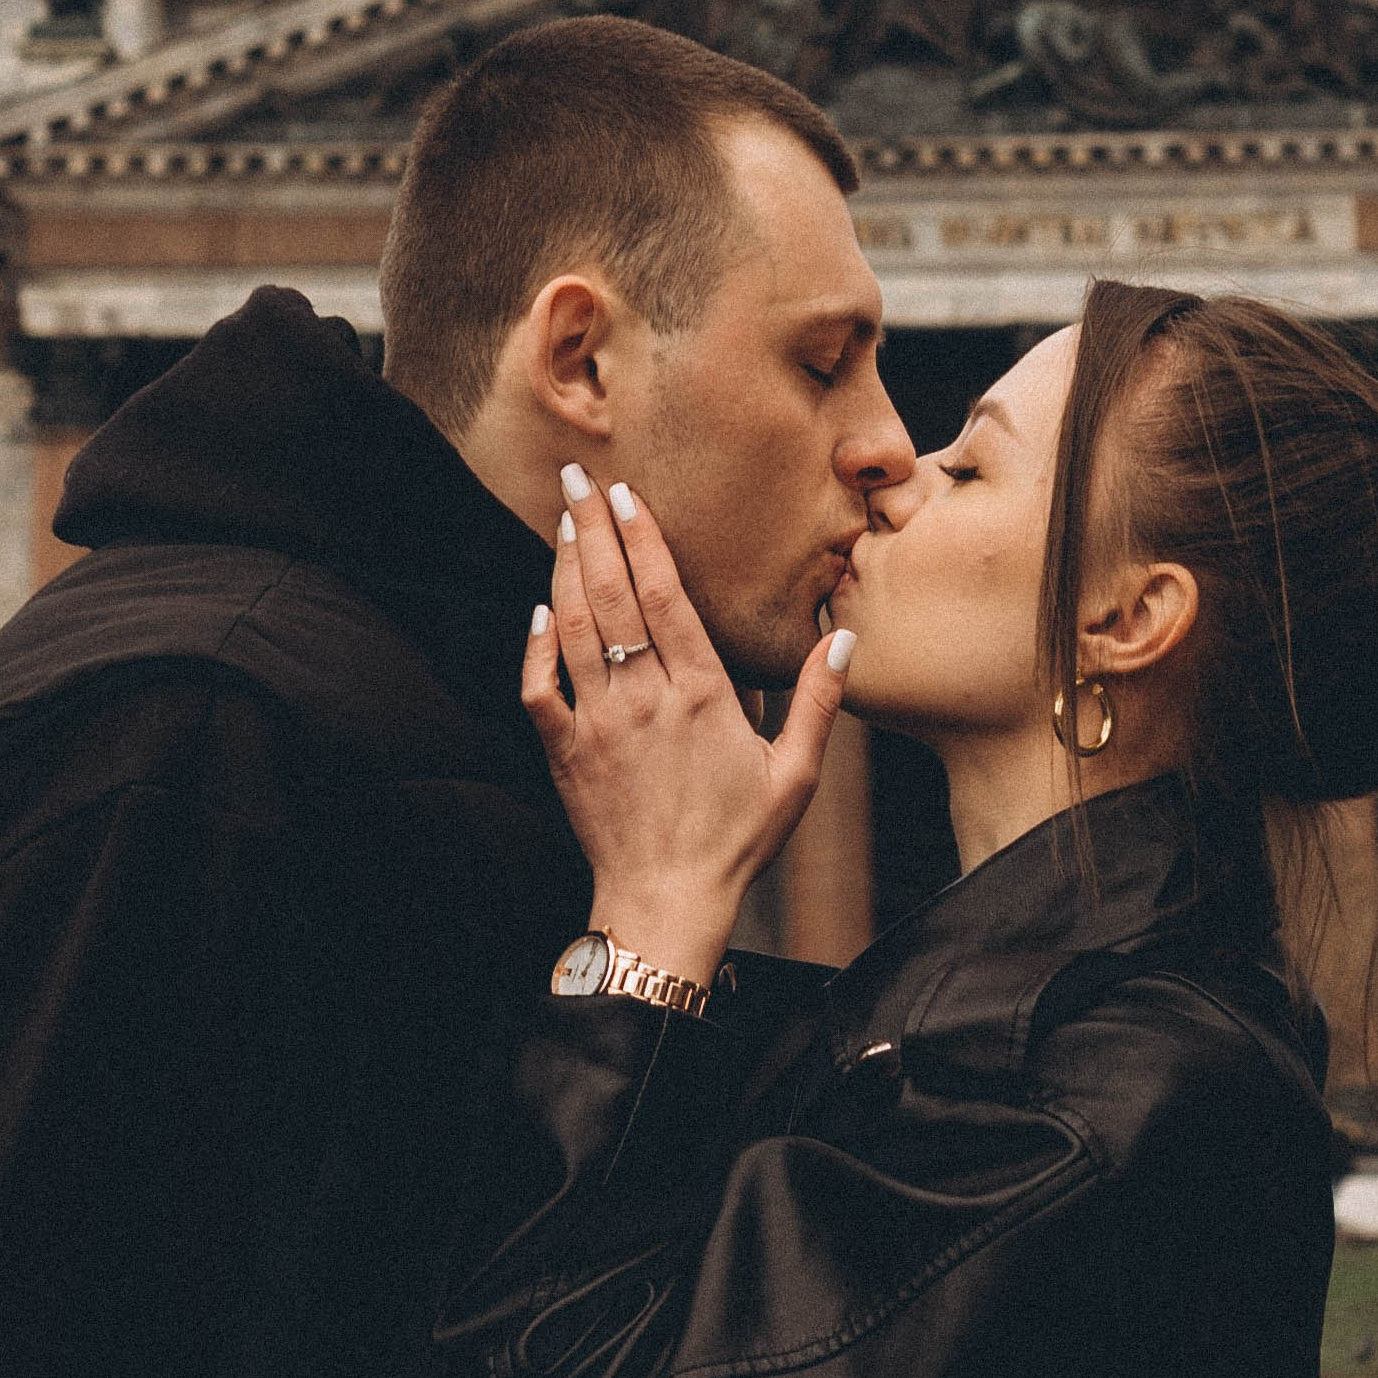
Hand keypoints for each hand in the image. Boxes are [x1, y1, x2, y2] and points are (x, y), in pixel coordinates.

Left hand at [523, 467, 850, 982]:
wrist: (666, 901)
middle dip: (591, 529)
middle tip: (576, 476)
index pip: (664, 597)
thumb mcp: (796, 775)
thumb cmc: (736, 840)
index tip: (625, 495)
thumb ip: (818, 702)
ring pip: (572, 628)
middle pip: (611, 595)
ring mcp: (598, 723)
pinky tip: (537, 610)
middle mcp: (644, 698)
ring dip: (563, 569)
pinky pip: (540, 687)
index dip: (642, 539)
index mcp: (702, 695)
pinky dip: (534, 645)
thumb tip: (843, 637)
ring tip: (561, 520)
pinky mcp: (565, 750)